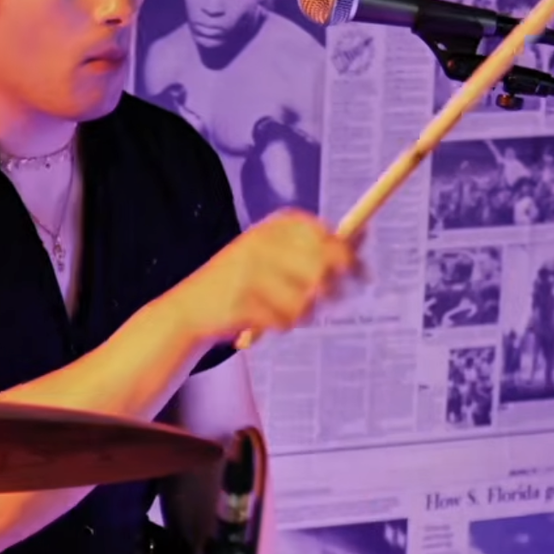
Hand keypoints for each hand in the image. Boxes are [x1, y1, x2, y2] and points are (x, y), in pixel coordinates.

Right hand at [174, 209, 356, 343]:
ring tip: (288, 311)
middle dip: (335, 289)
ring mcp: (248, 272)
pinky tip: (267, 321)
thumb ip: (318, 245)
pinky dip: (282, 325)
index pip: (323, 234)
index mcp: (270, 228)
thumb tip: (363, 235)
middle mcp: (260, 244)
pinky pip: (284, 320)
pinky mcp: (241, 302)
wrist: (190, 309)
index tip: (361, 272)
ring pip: (306, 300)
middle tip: (334, 300)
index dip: (347, 254)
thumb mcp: (277, 255)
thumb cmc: (243, 282)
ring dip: (304, 312)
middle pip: (322, 267)